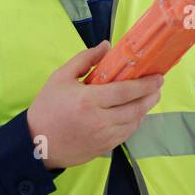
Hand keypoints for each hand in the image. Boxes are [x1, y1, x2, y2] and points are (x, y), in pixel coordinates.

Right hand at [26, 40, 163, 169]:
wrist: (35, 144)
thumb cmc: (47, 108)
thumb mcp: (60, 78)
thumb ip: (84, 59)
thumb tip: (106, 46)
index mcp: (88, 101)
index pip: (126, 91)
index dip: (146, 84)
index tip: (159, 77)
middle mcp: (99, 121)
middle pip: (136, 108)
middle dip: (152, 96)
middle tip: (158, 86)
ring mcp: (103, 137)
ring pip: (134, 123)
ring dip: (144, 110)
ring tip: (149, 98)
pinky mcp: (104, 149)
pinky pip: (126, 134)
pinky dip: (134, 123)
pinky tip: (134, 114)